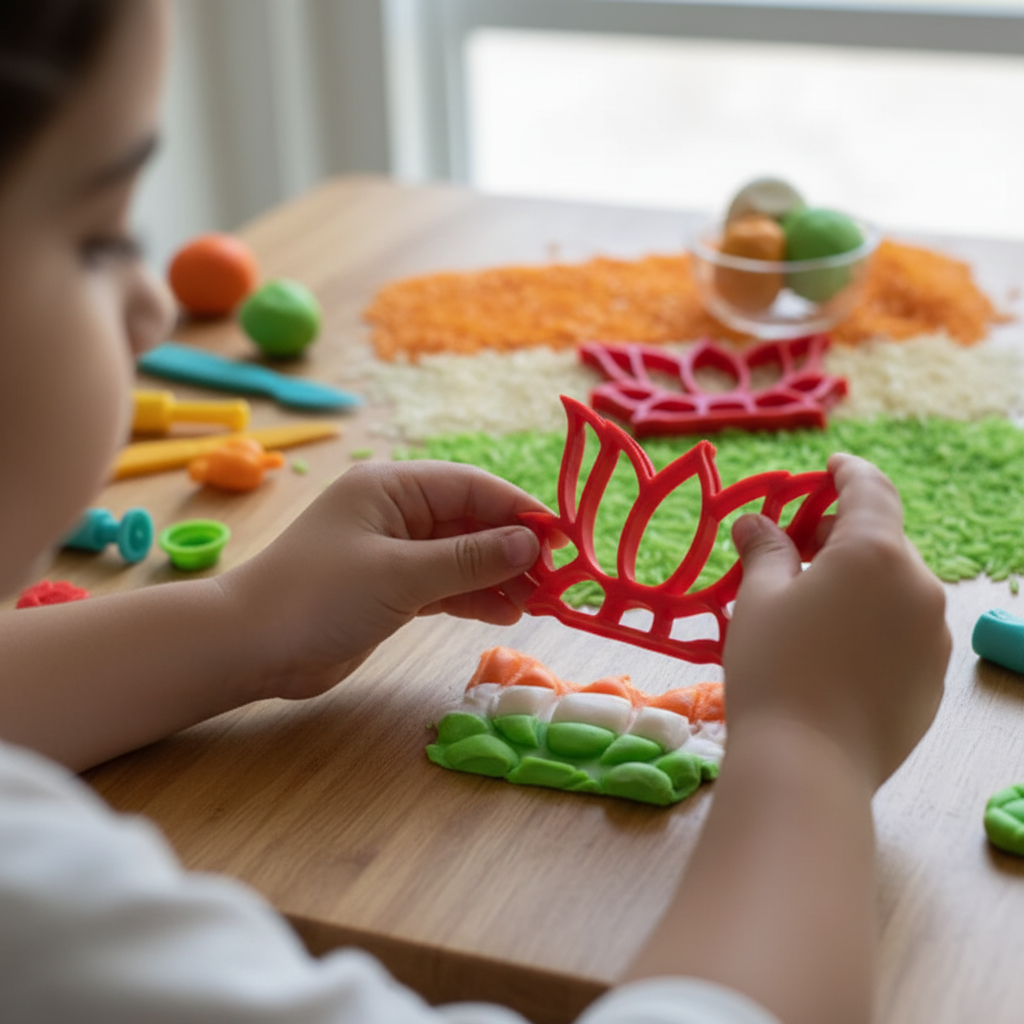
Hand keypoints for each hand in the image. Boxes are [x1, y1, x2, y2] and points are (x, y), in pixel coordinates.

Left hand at [220, 461, 544, 700]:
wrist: (251, 648)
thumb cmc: (319, 597)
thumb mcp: (400, 574)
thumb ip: (469, 559)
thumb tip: (531, 543)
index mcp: (391, 487)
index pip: (471, 486)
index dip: (519, 509)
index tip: (561, 539)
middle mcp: (395, 512)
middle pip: (470, 521)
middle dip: (512, 549)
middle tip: (554, 581)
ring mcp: (393, 552)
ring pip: (461, 556)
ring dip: (498, 577)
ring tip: (538, 603)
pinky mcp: (391, 589)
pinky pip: (445, 585)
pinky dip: (474, 597)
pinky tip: (506, 613)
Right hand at [723, 452, 949, 787]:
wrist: (808, 764)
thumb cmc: (774, 667)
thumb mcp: (759, 599)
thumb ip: (766, 551)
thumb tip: (755, 523)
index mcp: (876, 554)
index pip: (870, 490)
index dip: (848, 472)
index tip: (832, 467)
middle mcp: (920, 587)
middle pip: (884, 541)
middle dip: (844, 535)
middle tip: (799, 548)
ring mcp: (935, 637)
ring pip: (897, 589)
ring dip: (861, 582)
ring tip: (813, 606)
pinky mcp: (934, 679)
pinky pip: (904, 632)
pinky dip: (875, 624)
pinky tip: (836, 652)